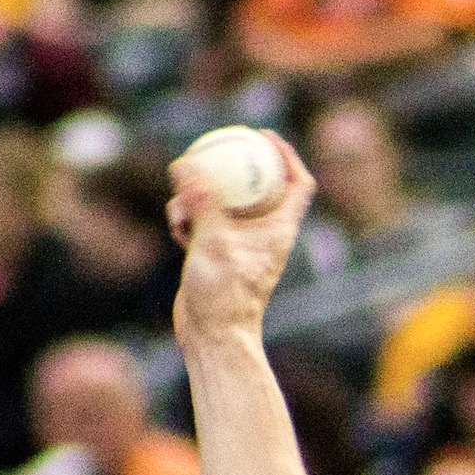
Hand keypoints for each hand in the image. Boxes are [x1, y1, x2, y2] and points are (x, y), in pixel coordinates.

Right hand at [168, 130, 315, 342]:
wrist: (214, 338)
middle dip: (232, 166)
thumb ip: (200, 200)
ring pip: (223, 203)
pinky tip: (175, 225)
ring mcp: (240, 245)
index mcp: (280, 229)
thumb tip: (184, 164)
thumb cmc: (224, 295)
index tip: (263, 136)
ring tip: (180, 204)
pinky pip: (204, 223)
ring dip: (199, 196)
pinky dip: (190, 218)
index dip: (286, 155)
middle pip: (256, 186)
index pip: (298, 183)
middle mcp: (264, 235)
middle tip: (211, 147)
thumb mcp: (212, 240)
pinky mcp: (217, 256)